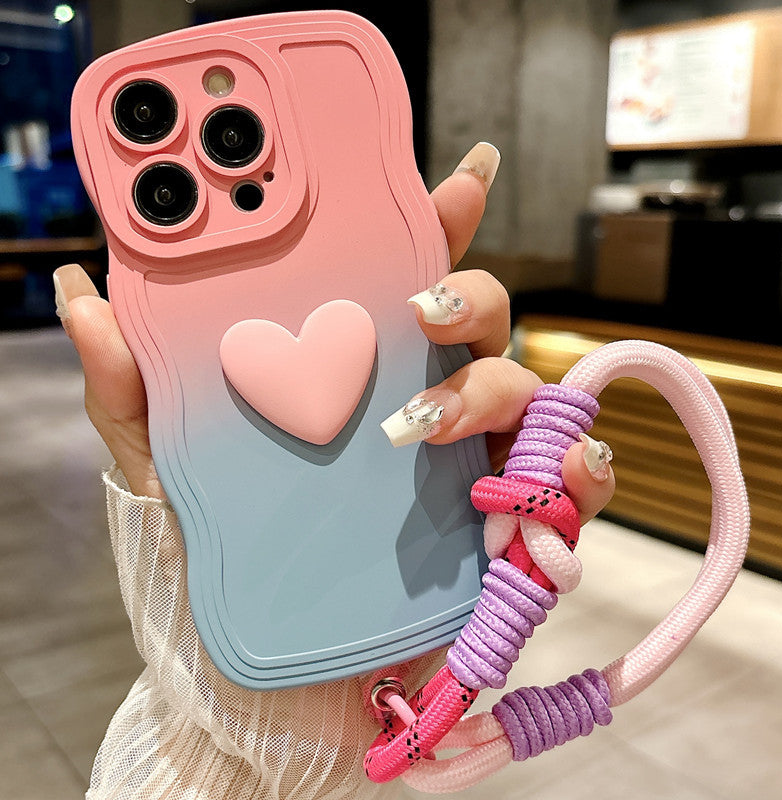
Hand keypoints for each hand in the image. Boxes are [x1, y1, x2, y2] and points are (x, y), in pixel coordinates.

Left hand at [54, 141, 613, 522]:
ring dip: (494, 389)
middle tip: (419, 310)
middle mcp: (424, 402)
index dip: (442, 225)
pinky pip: (566, 486)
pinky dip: (581, 474)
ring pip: (523, 391)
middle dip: (468, 298)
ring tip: (424, 423)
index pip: (409, 279)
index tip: (465, 177)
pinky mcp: (502, 525)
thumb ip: (133, 388)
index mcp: (361, 371)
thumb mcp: (167, 465)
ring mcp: (467, 462)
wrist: (273, 673)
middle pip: (481, 319)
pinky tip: (565, 474)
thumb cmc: (227, 556)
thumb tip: (81, 298)